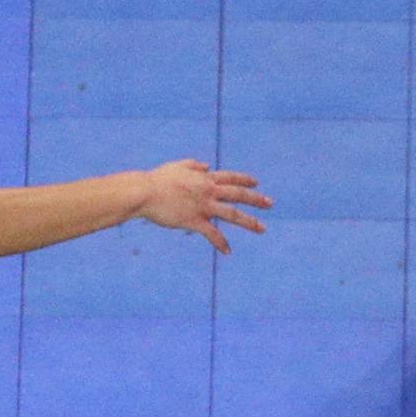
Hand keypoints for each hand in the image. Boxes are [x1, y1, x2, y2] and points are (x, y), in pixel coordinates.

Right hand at [138, 158, 272, 253]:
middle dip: (256, 199)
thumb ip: (193, 164)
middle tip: (270, 204)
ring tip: (262, 229)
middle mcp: (208, 190)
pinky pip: (213, 234)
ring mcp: (203, 206)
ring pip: (232, 214)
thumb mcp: (177, 166)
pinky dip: (221, 243)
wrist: (145, 192)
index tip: (256, 182)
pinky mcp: (195, 221)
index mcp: (204, 178)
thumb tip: (207, 166)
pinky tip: (228, 251)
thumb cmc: (157, 179)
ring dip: (249, 222)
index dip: (244, 179)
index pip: (230, 177)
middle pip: (238, 195)